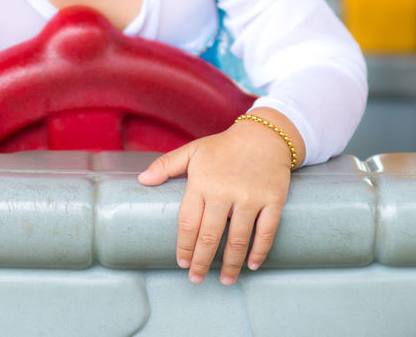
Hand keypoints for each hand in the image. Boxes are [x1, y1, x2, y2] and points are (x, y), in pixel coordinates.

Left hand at [137, 113, 298, 284]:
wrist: (265, 135)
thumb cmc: (224, 146)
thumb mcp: (193, 150)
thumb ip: (166, 165)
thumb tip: (142, 179)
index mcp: (202, 182)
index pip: (188, 222)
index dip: (184, 246)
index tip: (181, 262)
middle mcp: (225, 192)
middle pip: (210, 236)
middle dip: (201, 262)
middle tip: (196, 279)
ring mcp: (250, 197)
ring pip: (237, 239)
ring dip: (230, 264)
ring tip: (224, 280)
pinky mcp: (273, 201)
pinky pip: (265, 232)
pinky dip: (258, 252)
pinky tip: (251, 265)